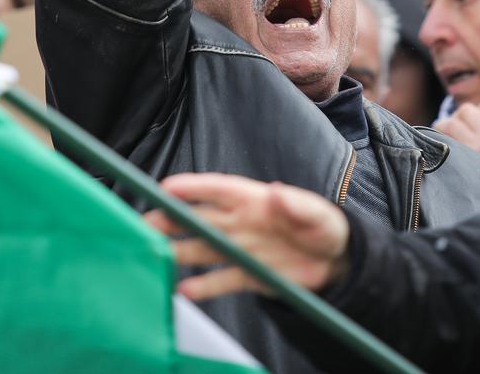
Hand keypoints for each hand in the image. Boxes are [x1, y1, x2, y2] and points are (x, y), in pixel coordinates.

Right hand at [145, 173, 350, 300]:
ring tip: (154, 255)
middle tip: (144, 223)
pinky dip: (203, 286)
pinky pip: (220, 280)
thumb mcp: (318, 214)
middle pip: (199, 219)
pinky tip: (184, 291)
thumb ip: (297, 206)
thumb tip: (276, 193)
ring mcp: (240, 248)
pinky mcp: (247, 275)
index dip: (193, 188)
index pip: (218, 190)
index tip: (166, 187)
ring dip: (178, 251)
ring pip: (202, 248)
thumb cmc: (324, 227)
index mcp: (254, 199)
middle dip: (171, 220)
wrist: (335, 263)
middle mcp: (240, 222)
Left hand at [434, 96, 479, 184]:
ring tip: (446, 145)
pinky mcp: (458, 161)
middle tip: (458, 137)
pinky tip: (437, 154)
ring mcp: (474, 148)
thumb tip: (468, 121)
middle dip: (459, 120)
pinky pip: (437, 138)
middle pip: (467, 110)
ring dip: (443, 130)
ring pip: (449, 121)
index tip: (478, 125)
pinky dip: (433, 142)